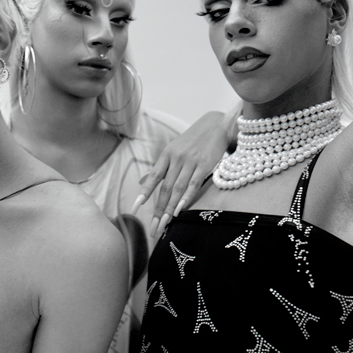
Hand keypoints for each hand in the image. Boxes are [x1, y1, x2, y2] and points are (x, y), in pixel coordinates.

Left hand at [132, 112, 227, 237]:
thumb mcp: (174, 150)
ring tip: (165, 224)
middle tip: (154, 227)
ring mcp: (190, 161)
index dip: (144, 193)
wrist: (216, 125)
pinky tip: (180, 209)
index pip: (153, 177)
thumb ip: (161, 167)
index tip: (136, 208)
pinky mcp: (204, 164)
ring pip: (177, 189)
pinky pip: (193, 183)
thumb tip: (143, 182)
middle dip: (158, 209)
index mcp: (167, 155)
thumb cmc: (194, 141)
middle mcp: (176, 158)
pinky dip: (186, 197)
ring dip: (170, 208)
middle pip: (164, 188)